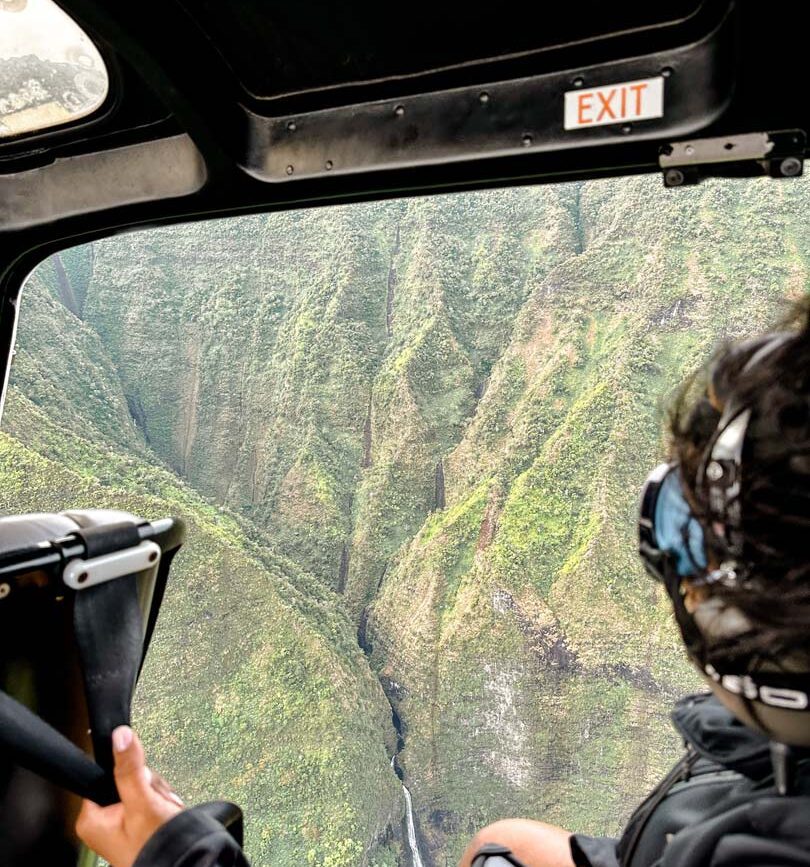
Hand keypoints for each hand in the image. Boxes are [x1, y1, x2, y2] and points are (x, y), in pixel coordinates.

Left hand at [76, 726, 183, 866]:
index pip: (107, 773)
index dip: (130, 772)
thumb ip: (131, 769)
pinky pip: (150, 800)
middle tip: (155, 803)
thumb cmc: (154, 848)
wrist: (179, 865)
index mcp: (91, 818)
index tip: (141, 782)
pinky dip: (162, 805)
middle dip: (150, 787)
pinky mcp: (136, 825)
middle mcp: (102, 821)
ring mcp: (119, 824)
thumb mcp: (142, 802)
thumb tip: (121, 736)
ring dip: (158, 796)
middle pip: (128, 779)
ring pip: (143, 788)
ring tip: (162, 812)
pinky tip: (164, 815)